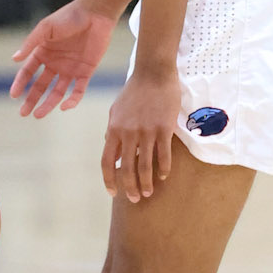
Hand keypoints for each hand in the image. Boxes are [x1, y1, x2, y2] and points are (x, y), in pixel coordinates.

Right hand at [9, 0, 116, 118]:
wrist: (95, 13)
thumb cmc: (69, 17)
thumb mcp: (46, 28)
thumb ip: (31, 43)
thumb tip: (14, 59)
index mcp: (43, 52)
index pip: (28, 71)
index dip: (20, 83)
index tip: (13, 95)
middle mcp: (55, 62)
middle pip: (41, 85)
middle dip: (32, 99)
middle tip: (23, 113)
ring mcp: (70, 68)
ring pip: (58, 92)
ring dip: (48, 104)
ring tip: (39, 115)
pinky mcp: (86, 71)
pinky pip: (78, 90)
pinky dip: (72, 100)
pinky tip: (64, 106)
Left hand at [101, 67, 182, 201]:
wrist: (153, 73)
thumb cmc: (134, 91)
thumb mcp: (116, 111)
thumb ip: (113, 132)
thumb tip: (113, 154)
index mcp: (114, 129)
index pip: (107, 161)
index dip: (109, 179)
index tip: (113, 192)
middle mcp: (128, 133)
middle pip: (127, 168)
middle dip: (130, 187)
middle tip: (135, 199)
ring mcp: (147, 131)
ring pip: (145, 165)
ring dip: (147, 183)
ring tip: (149, 192)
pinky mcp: (164, 128)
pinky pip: (163, 154)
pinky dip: (163, 168)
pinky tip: (164, 176)